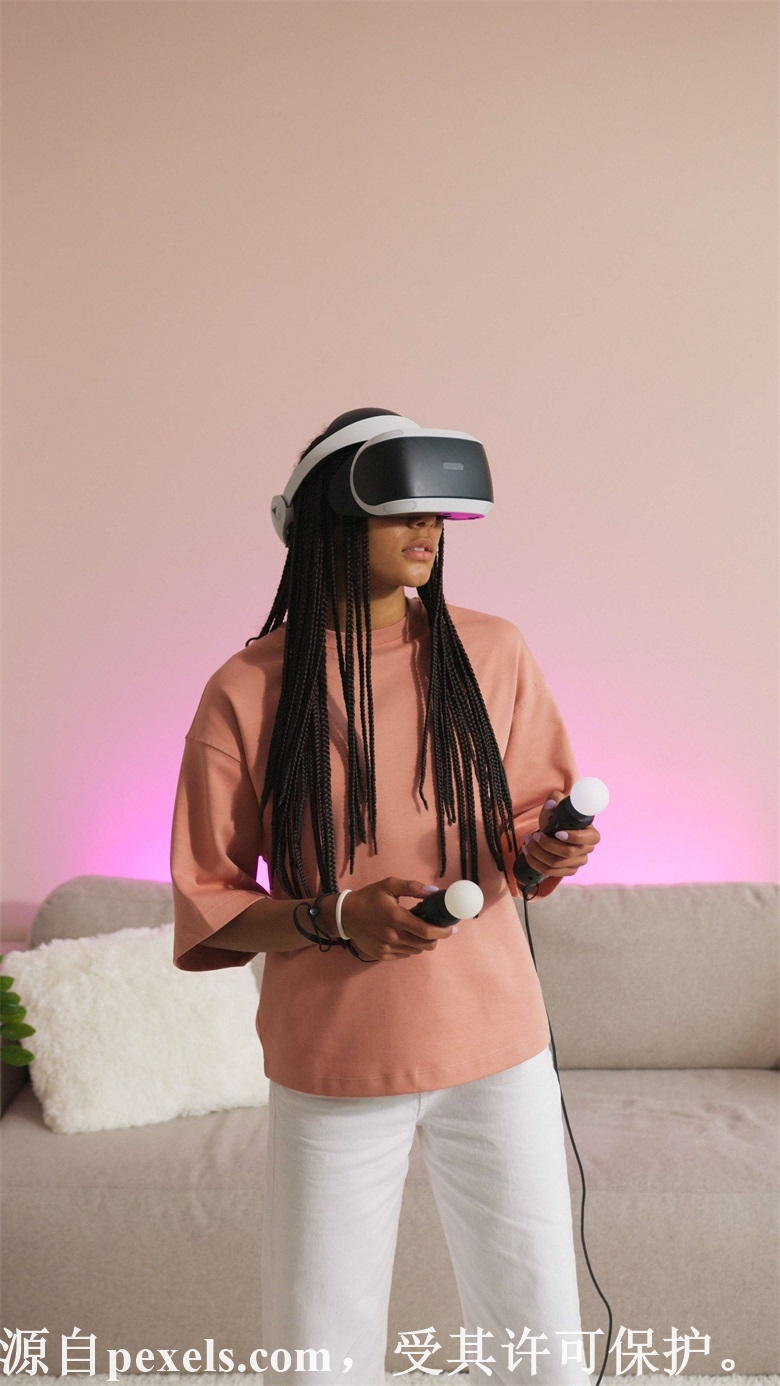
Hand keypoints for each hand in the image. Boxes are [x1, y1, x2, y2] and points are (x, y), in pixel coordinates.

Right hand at [336, 878, 456, 961]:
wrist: (345, 915)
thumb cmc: (369, 898)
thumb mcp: (389, 885)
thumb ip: (412, 887)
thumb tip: (434, 892)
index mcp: (395, 917)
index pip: (426, 931)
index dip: (443, 932)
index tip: (452, 928)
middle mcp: (392, 936)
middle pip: (425, 945)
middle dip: (437, 938)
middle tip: (438, 928)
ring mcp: (386, 948)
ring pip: (416, 950)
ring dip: (423, 941)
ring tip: (419, 929)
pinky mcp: (382, 956)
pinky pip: (405, 954)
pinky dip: (410, 946)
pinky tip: (405, 935)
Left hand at [520, 792, 600, 879]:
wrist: (552, 832)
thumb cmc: (558, 818)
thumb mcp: (557, 806)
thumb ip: (555, 800)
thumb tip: (551, 804)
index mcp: (591, 834)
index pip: (587, 839)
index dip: (573, 837)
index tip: (557, 833)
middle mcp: (587, 850)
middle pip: (568, 853)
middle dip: (547, 844)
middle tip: (534, 835)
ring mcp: (577, 863)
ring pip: (556, 864)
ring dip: (537, 853)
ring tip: (527, 841)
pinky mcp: (566, 871)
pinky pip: (549, 871)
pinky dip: (535, 862)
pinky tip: (527, 852)